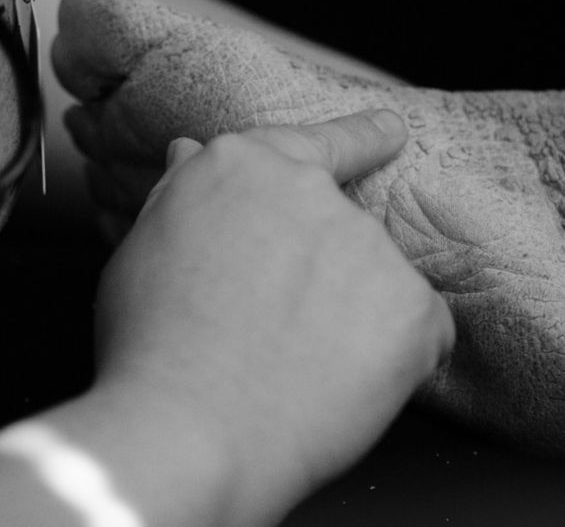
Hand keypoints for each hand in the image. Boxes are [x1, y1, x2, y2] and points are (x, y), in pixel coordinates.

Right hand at [93, 110, 454, 524]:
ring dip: (354, 324)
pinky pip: (420, 335)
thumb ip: (183, 196)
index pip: (321, 142)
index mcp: (247, 169)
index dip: (360, 137)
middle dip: (326, 281)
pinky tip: (341, 386)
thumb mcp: (143, 252)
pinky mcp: (412, 305)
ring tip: (295, 370)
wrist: (189, 432)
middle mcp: (315, 194)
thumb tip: (192, 151)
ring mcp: (369, 246)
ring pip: (379, 289)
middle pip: (344, 235)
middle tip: (281, 335)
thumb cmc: (152, 353)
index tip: (392, 131)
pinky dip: (394, 363)